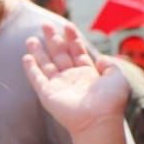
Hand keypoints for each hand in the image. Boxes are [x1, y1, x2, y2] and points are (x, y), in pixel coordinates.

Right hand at [22, 24, 131, 142]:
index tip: (66, 25)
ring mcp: (59, 85)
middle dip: (53, 39)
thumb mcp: (117, 76)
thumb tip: (99, 57)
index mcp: (88, 72)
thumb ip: (109, 64)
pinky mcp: (48, 94)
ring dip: (39, 51)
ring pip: (46, 64)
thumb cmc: (110, 100)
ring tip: (31, 38)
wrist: (98, 119)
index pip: (77, 50)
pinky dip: (31, 69)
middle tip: (45, 24)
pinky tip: (26, 57)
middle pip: (60, 54)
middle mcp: (72, 77)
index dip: (72, 37)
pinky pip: (37, 79)